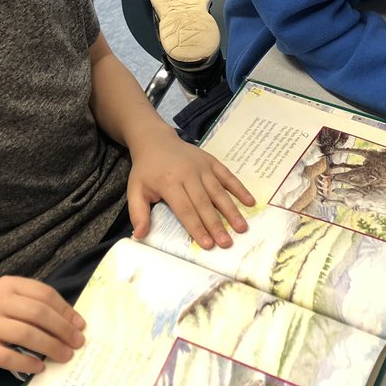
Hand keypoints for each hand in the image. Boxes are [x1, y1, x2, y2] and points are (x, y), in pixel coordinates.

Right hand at [0, 275, 85, 373]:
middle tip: (77, 344)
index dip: (66, 310)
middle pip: (38, 313)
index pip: (44, 294)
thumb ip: (37, 307)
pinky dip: (27, 362)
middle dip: (62, 330)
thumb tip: (73, 325)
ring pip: (25, 334)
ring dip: (50, 346)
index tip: (80, 326)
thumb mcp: (12, 303)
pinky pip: (7, 356)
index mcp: (8, 285)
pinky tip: (39, 368)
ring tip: (64, 356)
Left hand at [127, 126, 254, 248]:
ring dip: (231, 210)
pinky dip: (240, 188)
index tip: (208, 244)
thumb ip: (138, 213)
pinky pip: (228, 176)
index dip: (197, 227)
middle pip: (204, 203)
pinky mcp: (212, 161)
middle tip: (227, 243)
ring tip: (242, 228)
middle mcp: (188, 174)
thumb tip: (139, 236)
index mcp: (169, 183)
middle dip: (216, 225)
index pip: (185, 210)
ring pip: (219, 192)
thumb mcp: (135, 190)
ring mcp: (202, 167)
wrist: (156, 140)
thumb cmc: (146, 170)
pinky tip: (250, 202)